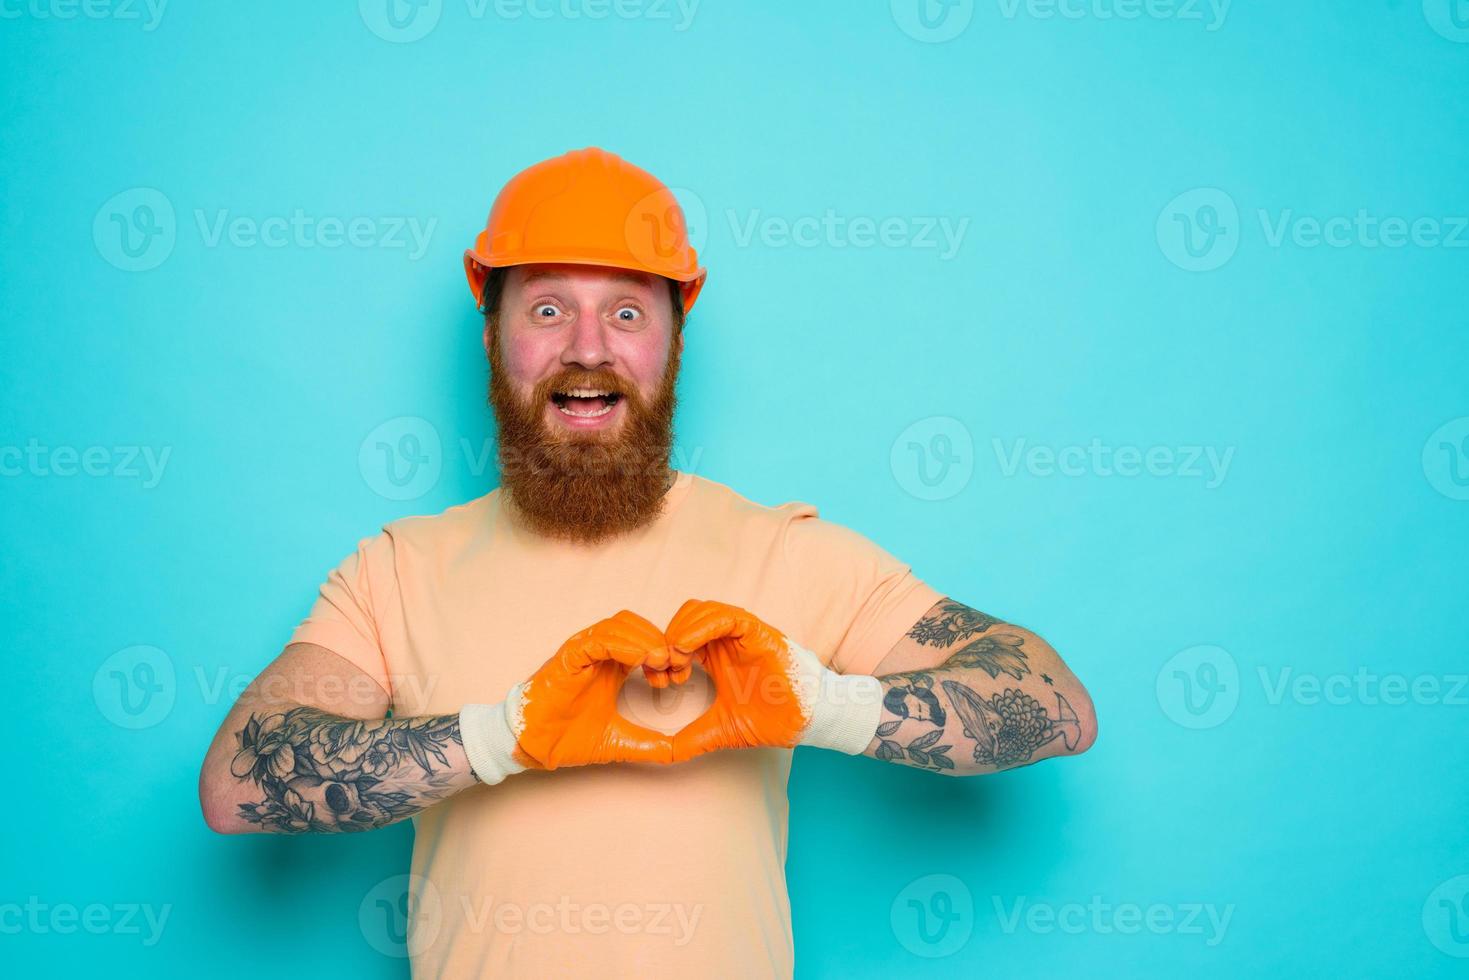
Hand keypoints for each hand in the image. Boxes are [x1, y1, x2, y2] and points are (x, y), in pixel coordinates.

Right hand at [510, 610, 676, 769]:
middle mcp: (598, 652)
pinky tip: (640, 661)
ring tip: (660, 661)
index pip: (646, 639)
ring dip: (645, 639)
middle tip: (674, 667)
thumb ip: (649, 743)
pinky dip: (623, 645)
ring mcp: (582, 651)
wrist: (535, 746)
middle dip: (661, 640)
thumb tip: (677, 753)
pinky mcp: (569, 657)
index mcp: (612, 665)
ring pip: (620, 625)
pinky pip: (598, 640)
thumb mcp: (620, 740)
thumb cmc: (567, 737)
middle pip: (637, 625)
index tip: (679, 675)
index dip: (667, 651)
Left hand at [663, 599, 884, 761]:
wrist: (804, 721)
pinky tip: (686, 648)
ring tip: (674, 659)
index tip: (659, 680)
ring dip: (681, 630)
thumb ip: (690, 739)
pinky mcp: (758, 632)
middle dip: (667, 638)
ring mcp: (742, 633)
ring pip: (701, 610)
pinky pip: (726, 617)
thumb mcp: (719, 729)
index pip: (679, 635)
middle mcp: (726, 639)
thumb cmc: (770, 719)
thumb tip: (663, 755)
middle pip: (685, 616)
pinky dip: (701, 627)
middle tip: (662, 668)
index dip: (662, 653)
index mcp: (714, 655)